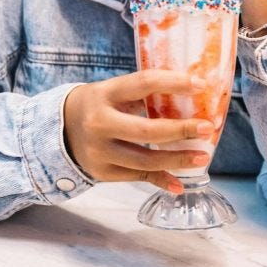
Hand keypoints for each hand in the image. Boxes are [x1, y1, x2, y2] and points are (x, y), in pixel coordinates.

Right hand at [63, 70, 215, 193]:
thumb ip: (143, 94)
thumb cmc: (99, 105)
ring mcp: (99, 151)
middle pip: (146, 130)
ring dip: (176, 160)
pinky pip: (137, 177)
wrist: (60, 129)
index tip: (200, 85)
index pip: (143, 83)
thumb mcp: (113, 91)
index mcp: (105, 93)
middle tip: (207, 128)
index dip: (174, 83)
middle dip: (180, 130)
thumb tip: (192, 97)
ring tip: (201, 157)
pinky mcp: (102, 172)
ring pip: (144, 160)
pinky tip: (179, 183)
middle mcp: (99, 122)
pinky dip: (160, 180)